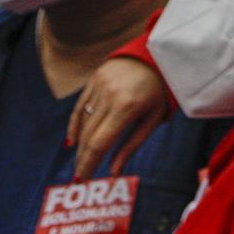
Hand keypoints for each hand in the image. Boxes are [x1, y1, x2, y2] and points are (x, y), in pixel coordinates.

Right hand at [70, 54, 175, 176]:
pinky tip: (74, 141)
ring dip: (81, 144)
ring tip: (81, 160)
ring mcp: (100, 85)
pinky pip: (80, 106)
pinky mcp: (95, 78)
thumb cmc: (160, 90)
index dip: (88, 164)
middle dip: (83, 158)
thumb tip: (113, 173)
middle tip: (80, 175)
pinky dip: (76, 125)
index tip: (82, 180)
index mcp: (126, 107)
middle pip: (88, 135)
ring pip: (84, 122)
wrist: (158, 53)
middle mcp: (109, 95)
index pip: (99, 143)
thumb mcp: (153, 119)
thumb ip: (131, 146)